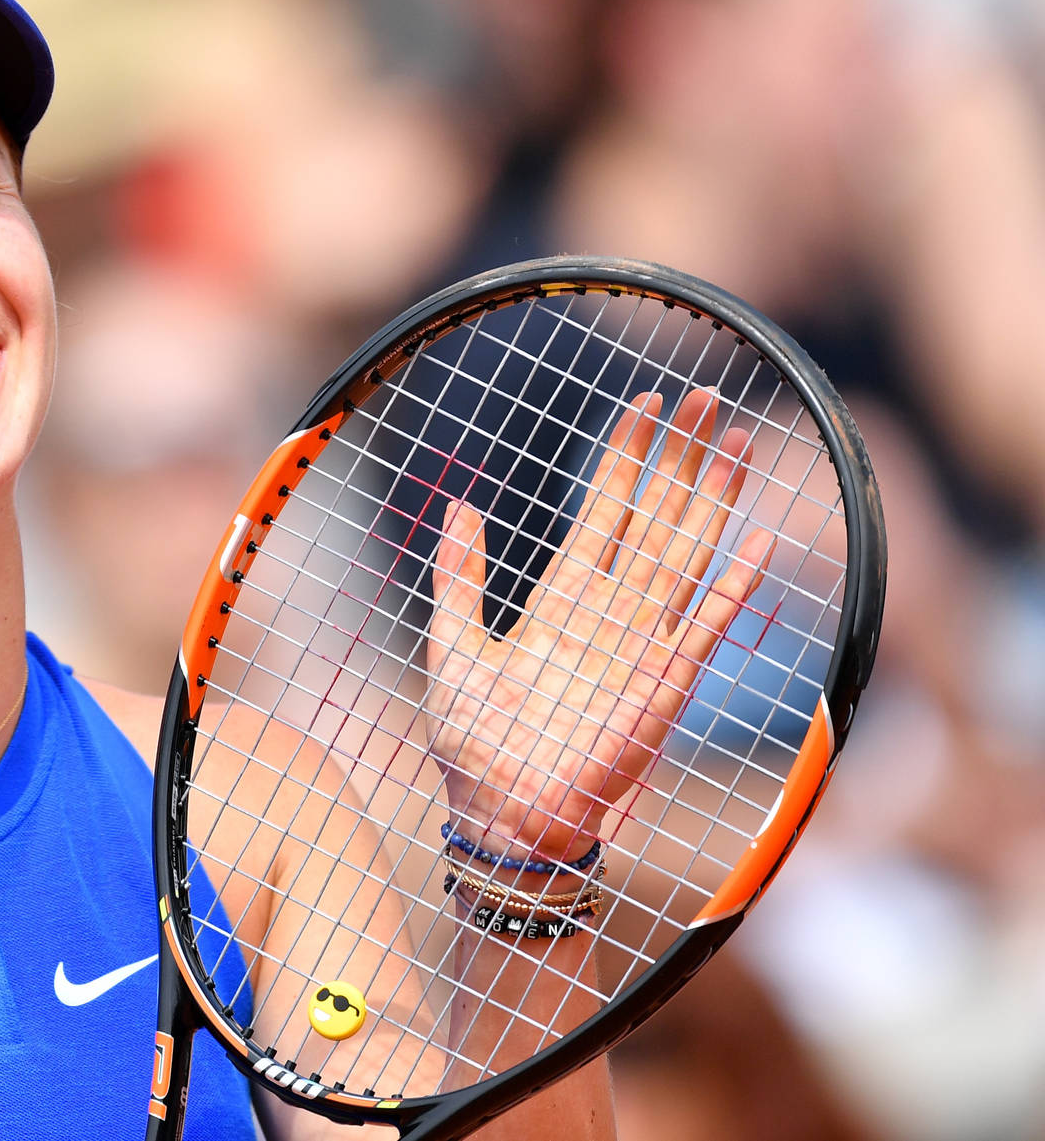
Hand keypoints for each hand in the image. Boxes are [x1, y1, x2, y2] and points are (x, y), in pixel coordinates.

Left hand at [425, 389, 773, 860]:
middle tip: (705, 395)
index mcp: (561, 599)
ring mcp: (643, 644)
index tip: (645, 402)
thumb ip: (460, 576)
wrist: (505, 817)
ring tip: (738, 439)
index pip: (604, 508)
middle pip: (656, 515)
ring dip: (714, 498)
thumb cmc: (474, 743)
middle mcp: (610, 611)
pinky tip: (760, 543)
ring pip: (686, 552)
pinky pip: (705, 626)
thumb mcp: (453, 646)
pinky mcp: (666, 684)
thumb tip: (461, 505)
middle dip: (681, 456)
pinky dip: (732, 588)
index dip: (627, 455)